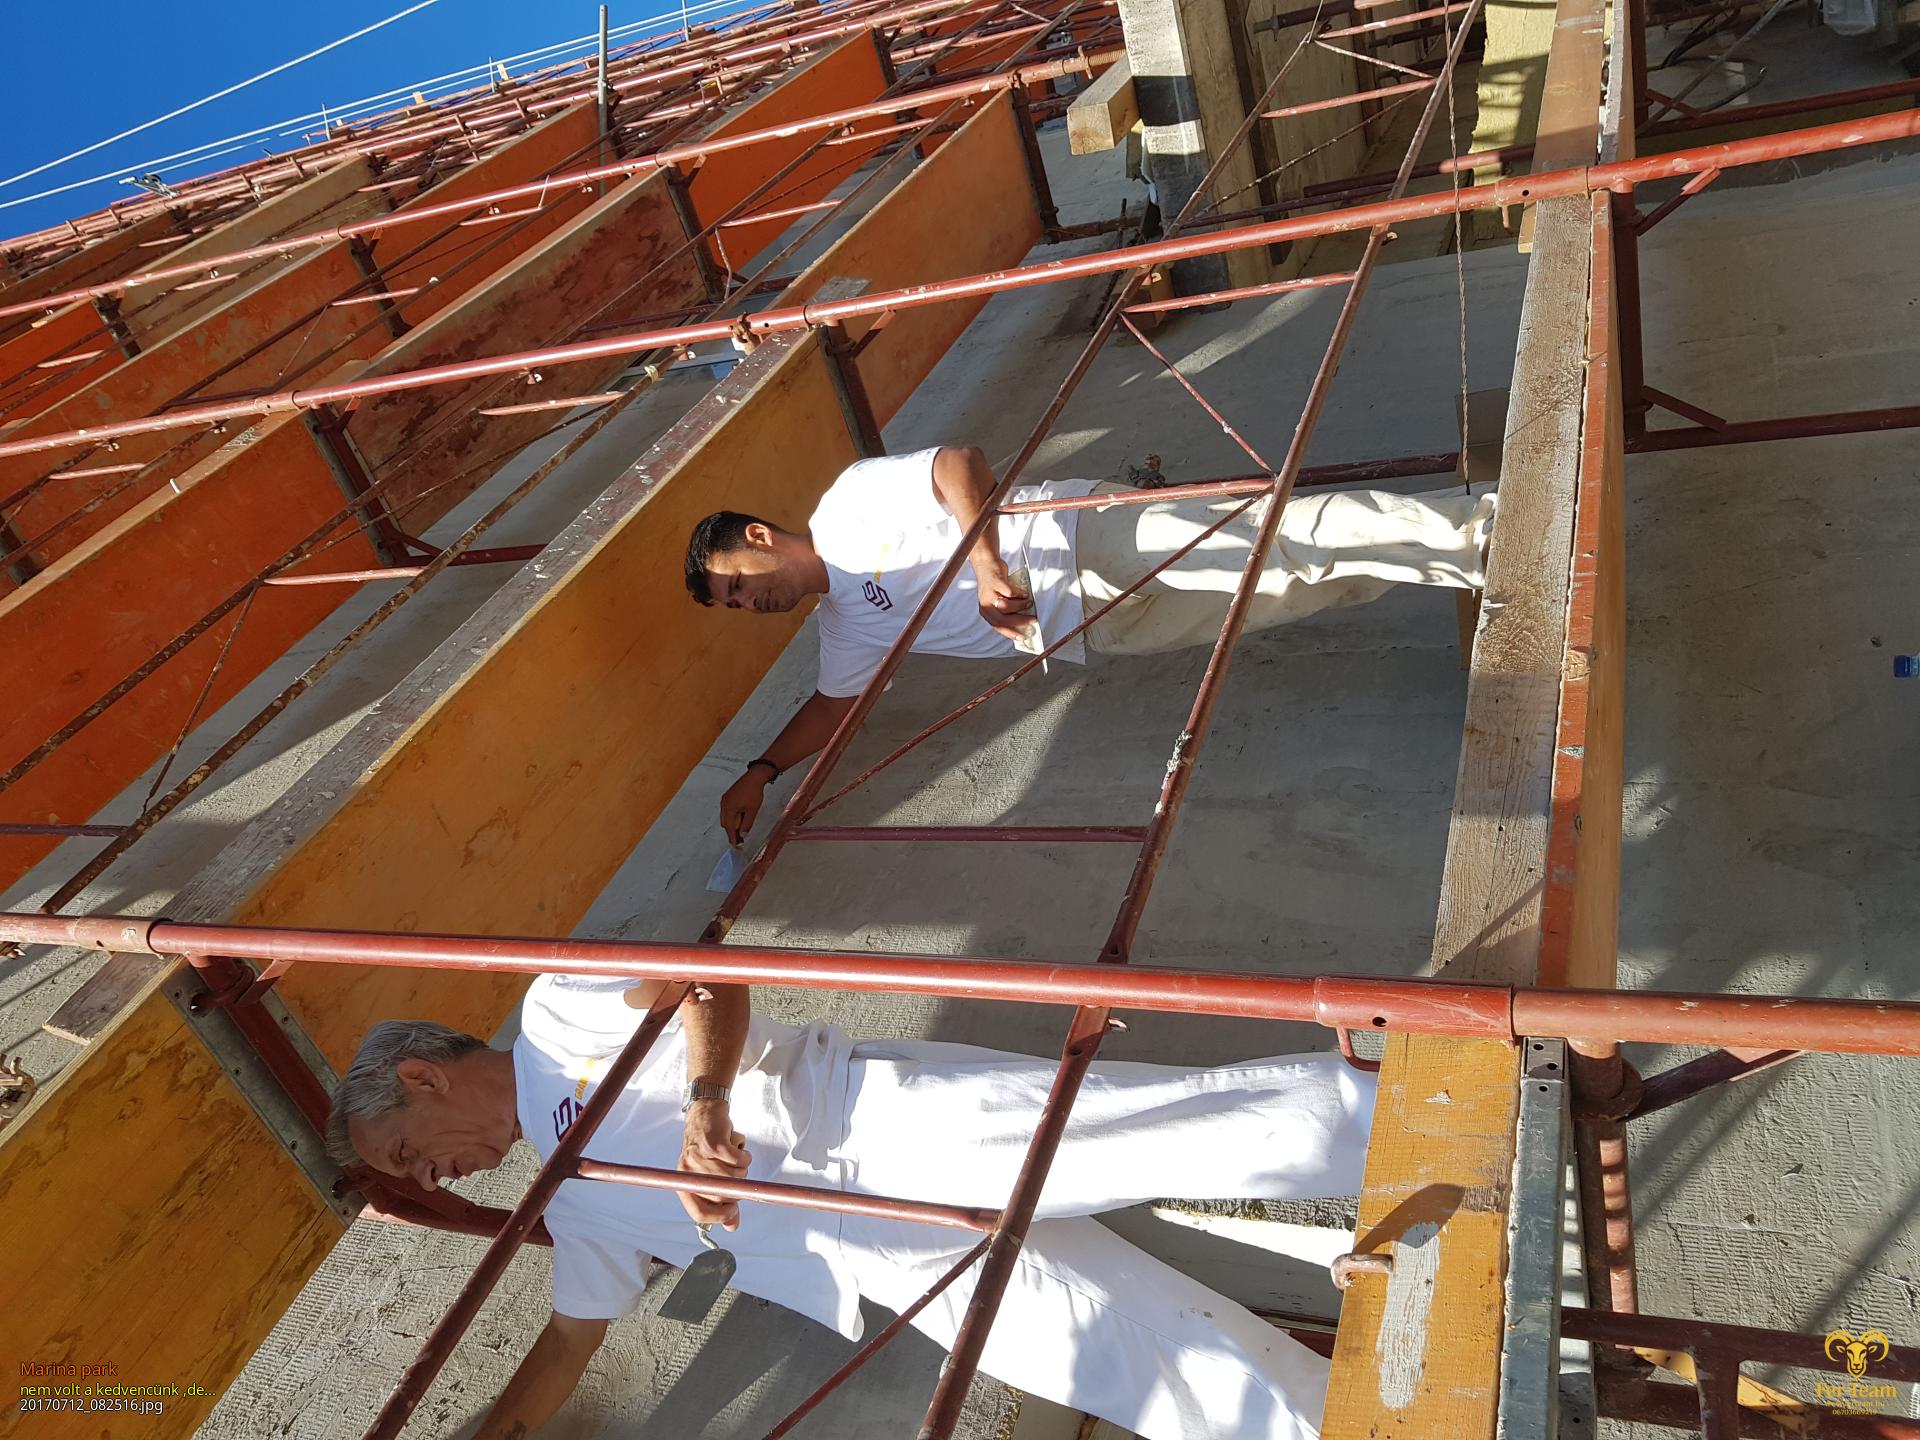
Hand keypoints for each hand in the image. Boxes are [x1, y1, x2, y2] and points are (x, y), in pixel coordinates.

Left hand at [679, 1101, 750, 1229]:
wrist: (705, 1114)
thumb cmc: (708, 1148)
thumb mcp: (710, 1176)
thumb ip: (721, 1202)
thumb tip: (732, 1225)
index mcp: (684, 1184)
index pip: (699, 1213)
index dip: (719, 1216)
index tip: (733, 1210)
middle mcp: (687, 1173)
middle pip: (720, 1196)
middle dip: (737, 1188)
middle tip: (737, 1175)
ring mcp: (698, 1157)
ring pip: (732, 1177)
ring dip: (742, 1169)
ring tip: (736, 1159)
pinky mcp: (712, 1143)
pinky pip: (737, 1159)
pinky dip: (744, 1156)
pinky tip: (739, 1150)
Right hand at [719, 770, 768, 845]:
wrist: (755, 777)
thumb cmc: (754, 791)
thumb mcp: (752, 811)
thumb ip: (747, 824)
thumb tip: (743, 835)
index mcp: (728, 808)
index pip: (729, 827)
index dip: (732, 837)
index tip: (736, 845)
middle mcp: (724, 804)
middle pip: (726, 823)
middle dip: (732, 832)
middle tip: (740, 840)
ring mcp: (725, 800)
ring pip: (726, 817)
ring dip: (733, 825)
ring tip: (741, 831)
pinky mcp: (728, 797)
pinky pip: (728, 811)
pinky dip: (733, 817)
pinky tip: (740, 819)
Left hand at [974, 562, 1034, 642]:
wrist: (987, 565)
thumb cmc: (995, 584)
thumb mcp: (999, 600)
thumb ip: (1008, 610)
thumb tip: (1024, 620)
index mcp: (987, 612)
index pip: (998, 627)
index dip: (1011, 633)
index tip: (1022, 636)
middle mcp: (986, 605)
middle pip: (1002, 620)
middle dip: (1020, 621)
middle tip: (1032, 620)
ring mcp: (988, 594)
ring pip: (1006, 607)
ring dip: (1020, 606)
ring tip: (1028, 603)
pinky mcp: (995, 583)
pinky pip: (1010, 593)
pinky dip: (1020, 594)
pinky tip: (1024, 593)